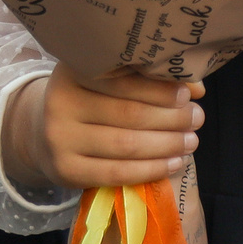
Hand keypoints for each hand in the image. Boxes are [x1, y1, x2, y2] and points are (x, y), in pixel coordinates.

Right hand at [5, 62, 203, 191]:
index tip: (188, 94)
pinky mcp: (65, 170)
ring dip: (167, 145)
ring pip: (126, 144)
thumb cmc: (90, 100)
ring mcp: (59, 138)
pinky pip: (117, 173)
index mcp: (72, 70)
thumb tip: (196, 88)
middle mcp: (60, 101)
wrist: (45, 133)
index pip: (123, 80)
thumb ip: (150, 79)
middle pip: (128, 113)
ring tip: (191, 141)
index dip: (160, 88)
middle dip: (171, 118)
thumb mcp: (111, 80)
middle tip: (197, 119)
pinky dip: (151, 169)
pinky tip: (174, 163)